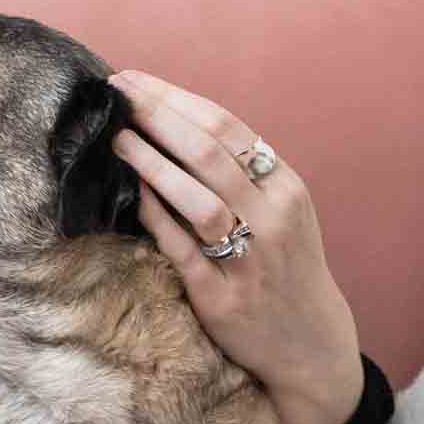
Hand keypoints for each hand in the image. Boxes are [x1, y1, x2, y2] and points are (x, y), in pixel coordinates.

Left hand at [105, 69, 364, 423]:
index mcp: (285, 186)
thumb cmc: (281, 264)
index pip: (225, 126)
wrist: (310, 342)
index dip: (173, 99)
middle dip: (155, 116)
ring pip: (198, 198)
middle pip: (208, 152)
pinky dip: (156, 216)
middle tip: (113, 95)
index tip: (133, 80)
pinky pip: (183, 248)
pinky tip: (129, 193)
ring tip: (114, 137)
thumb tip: (168, 121)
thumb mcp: (279, 210)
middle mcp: (273, 216)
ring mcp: (251, 257)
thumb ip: (237, 172)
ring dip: (152, 162)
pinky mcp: (223, 295)